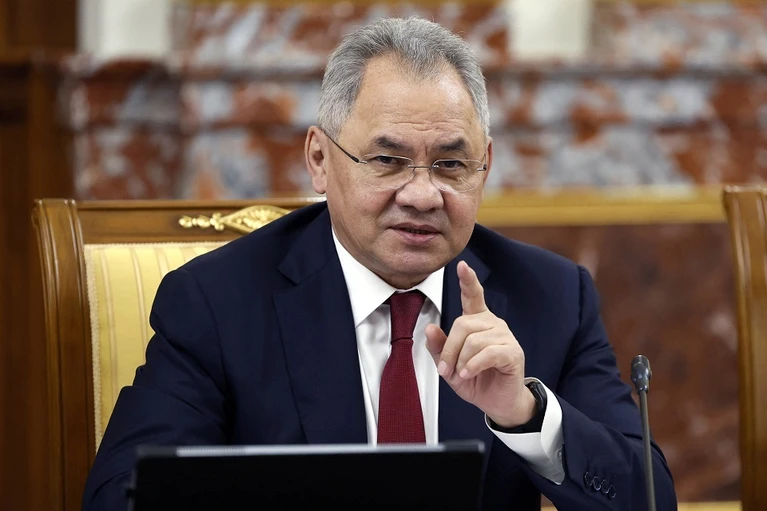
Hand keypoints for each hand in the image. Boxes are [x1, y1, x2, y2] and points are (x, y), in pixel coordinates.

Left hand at [425, 261, 535, 427]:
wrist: (497, 403)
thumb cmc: (475, 380)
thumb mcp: (449, 365)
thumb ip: (439, 347)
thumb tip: (429, 328)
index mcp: (477, 321)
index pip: (473, 295)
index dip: (467, 280)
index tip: (462, 266)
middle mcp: (492, 323)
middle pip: (462, 325)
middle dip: (449, 350)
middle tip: (444, 370)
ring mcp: (505, 337)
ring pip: (473, 341)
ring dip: (461, 361)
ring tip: (460, 374)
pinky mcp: (512, 352)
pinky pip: (487, 353)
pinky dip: (473, 365)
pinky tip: (468, 374)